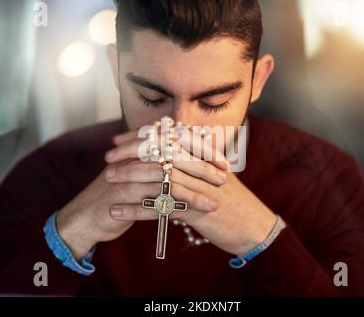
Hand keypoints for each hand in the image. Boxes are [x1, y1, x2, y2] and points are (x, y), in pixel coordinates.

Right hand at [56, 132, 226, 259]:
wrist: (85, 216)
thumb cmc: (117, 194)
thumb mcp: (137, 173)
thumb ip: (158, 162)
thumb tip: (187, 153)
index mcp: (138, 150)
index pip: (175, 143)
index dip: (199, 151)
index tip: (221, 161)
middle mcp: (133, 160)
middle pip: (174, 159)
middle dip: (202, 169)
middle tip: (223, 179)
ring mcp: (126, 178)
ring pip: (167, 182)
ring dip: (193, 194)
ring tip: (214, 204)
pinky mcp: (122, 200)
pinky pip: (154, 204)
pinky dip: (175, 211)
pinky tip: (192, 218)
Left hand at [109, 129, 276, 256]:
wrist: (254, 227)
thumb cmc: (232, 202)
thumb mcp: (215, 176)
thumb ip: (196, 163)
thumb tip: (172, 154)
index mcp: (204, 156)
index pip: (168, 137)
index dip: (142, 136)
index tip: (120, 138)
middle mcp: (201, 167)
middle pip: (161, 152)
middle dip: (131, 152)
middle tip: (108, 157)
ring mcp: (199, 187)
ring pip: (159, 176)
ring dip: (130, 177)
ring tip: (108, 178)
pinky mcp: (196, 211)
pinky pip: (160, 207)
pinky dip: (135, 209)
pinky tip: (116, 211)